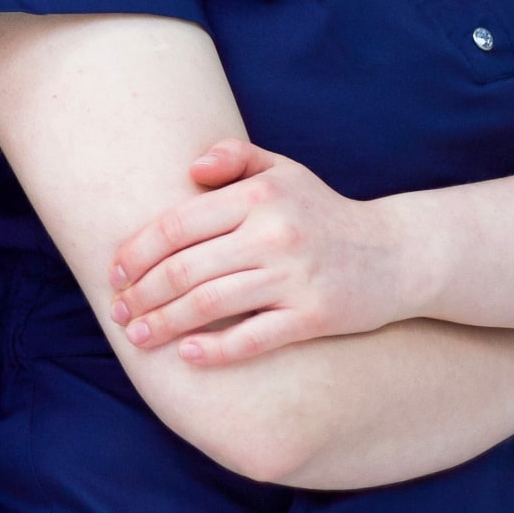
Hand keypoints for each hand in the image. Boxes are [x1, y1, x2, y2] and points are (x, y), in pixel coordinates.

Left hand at [107, 144, 409, 365]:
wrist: (399, 254)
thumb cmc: (323, 212)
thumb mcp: (283, 171)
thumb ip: (233, 157)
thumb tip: (190, 168)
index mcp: (258, 196)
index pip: (177, 225)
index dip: (137, 252)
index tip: (114, 273)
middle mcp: (274, 234)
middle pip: (186, 268)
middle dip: (142, 293)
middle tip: (118, 311)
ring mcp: (295, 277)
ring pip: (210, 304)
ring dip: (165, 323)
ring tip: (138, 337)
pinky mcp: (315, 316)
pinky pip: (253, 338)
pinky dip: (216, 349)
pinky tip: (188, 355)